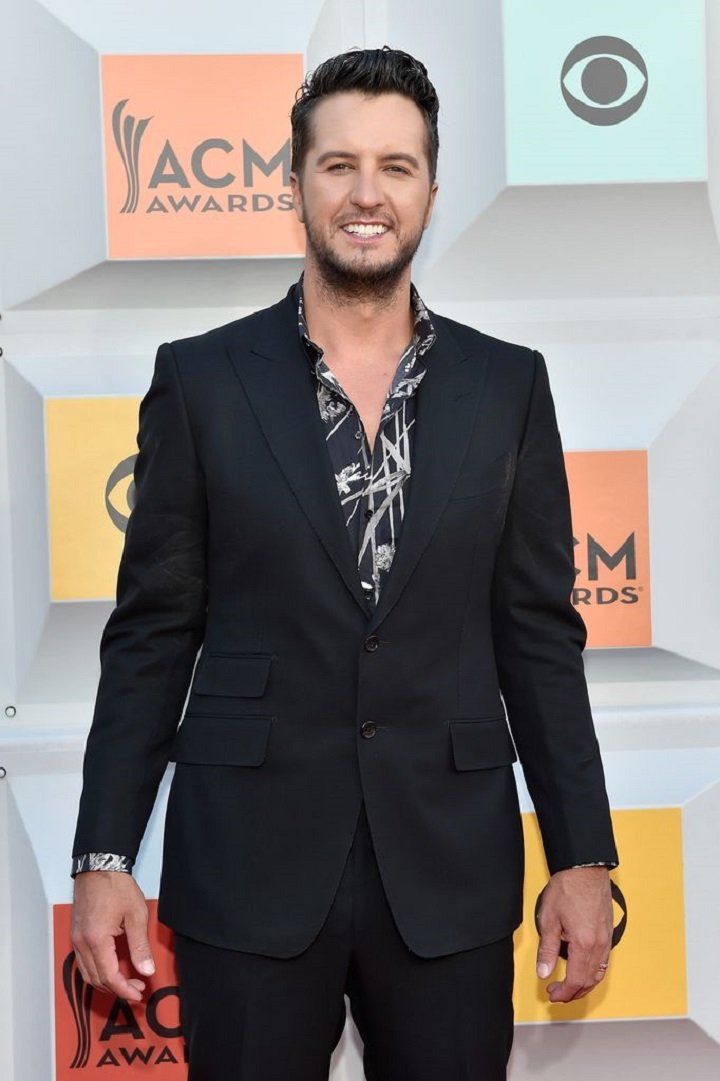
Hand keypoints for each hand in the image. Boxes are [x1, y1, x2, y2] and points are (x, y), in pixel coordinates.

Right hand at [72, 872, 154, 1002]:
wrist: (99, 867)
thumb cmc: (117, 887)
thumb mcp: (136, 915)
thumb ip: (140, 946)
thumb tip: (146, 969)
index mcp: (97, 940)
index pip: (109, 976)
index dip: (124, 989)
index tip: (138, 993)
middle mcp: (82, 943)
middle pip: (96, 979)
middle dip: (117, 988)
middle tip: (136, 987)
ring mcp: (76, 939)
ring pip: (87, 973)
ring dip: (106, 981)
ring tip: (126, 980)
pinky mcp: (76, 934)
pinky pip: (83, 962)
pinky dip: (97, 971)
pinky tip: (111, 967)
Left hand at [535, 866, 612, 1002]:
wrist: (585, 868)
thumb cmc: (569, 887)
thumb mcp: (549, 919)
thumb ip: (547, 949)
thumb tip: (543, 971)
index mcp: (584, 943)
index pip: (575, 980)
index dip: (563, 992)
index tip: (553, 993)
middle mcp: (599, 944)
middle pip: (589, 980)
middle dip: (574, 992)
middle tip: (558, 994)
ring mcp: (606, 938)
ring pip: (599, 973)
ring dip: (585, 984)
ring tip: (570, 986)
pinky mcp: (608, 932)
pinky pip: (604, 961)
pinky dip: (593, 972)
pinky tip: (584, 970)